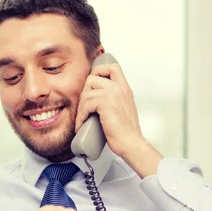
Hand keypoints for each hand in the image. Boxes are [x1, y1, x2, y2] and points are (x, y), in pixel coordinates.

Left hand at [74, 59, 162, 176]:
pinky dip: (81, 116)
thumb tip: (98, 100)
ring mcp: (113, 94)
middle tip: (84, 108)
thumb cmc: (126, 132)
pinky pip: (86, 104)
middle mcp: (119, 88)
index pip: (112, 68)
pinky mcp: (106, 103)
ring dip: (81, 108)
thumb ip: (115, 100)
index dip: (98, 72)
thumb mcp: (123, 110)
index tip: (91, 87)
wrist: (131, 143)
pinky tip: (81, 124)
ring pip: (86, 92)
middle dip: (84, 94)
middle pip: (93, 78)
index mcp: (125, 89)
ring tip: (82, 119)